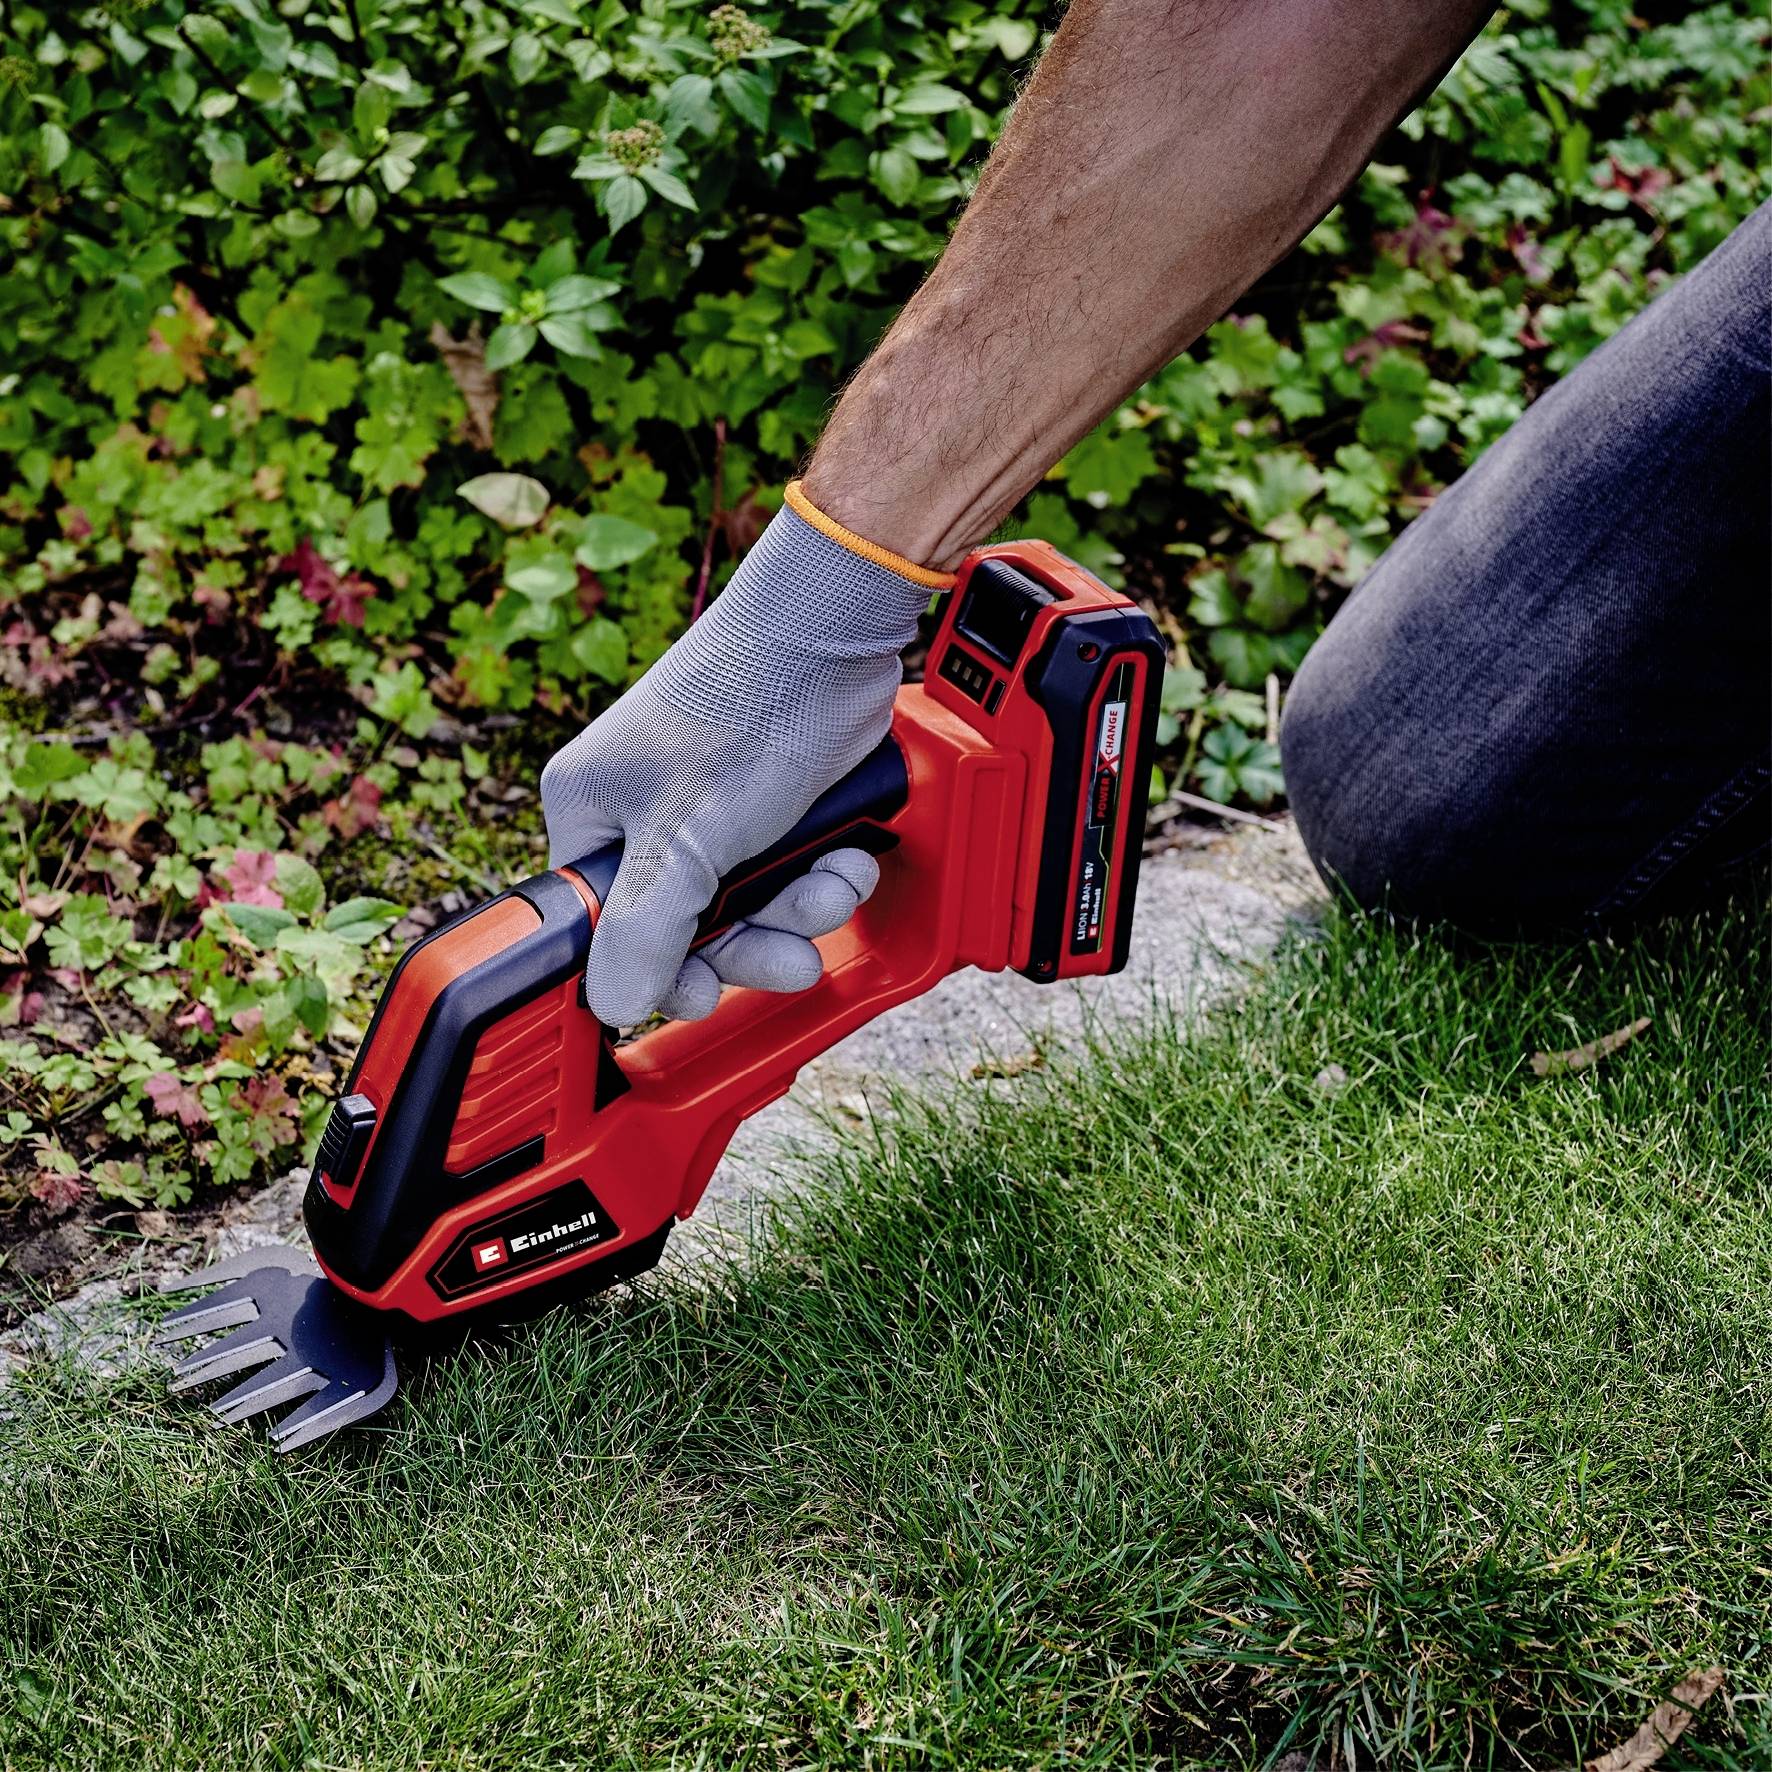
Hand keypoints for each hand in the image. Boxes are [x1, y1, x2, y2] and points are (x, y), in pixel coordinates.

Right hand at [540, 488, 944, 1026]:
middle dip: (752, 943)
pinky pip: (788, 875)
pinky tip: (844, 860)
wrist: (832, 633)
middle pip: (686, 931)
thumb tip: (614, 1005)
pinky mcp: (765, 807)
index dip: (659, 969)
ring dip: (800, 910)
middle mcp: (642, 817)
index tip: (702, 991)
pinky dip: (823, 876)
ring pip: (749, 908)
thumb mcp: (687, 838)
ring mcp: (707, 813)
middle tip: (786, 952)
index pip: (605, 931)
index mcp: (591, 815)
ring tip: (829, 887)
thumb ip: (647, 930)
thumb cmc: (745, 704)